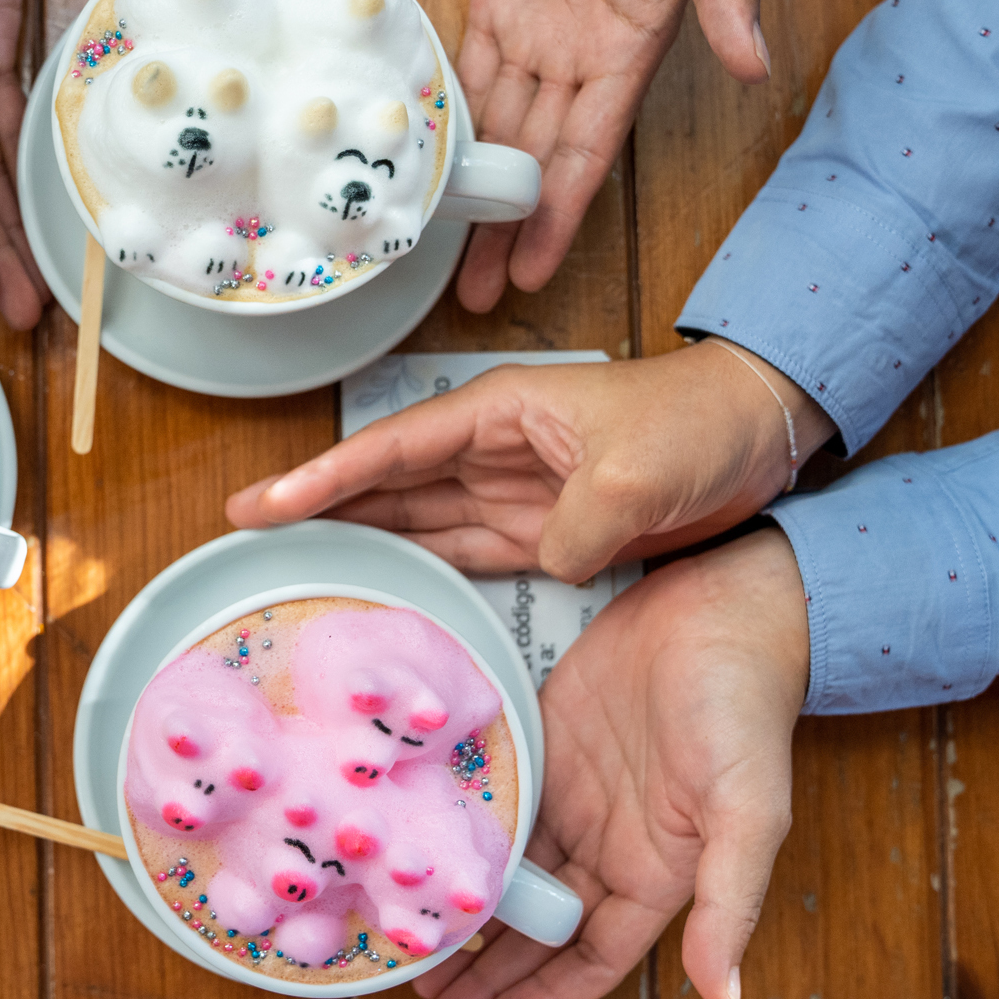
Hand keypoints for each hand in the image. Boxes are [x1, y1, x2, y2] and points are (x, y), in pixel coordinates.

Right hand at [226, 343, 834, 577]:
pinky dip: (416, 568)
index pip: (394, 446)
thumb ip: (578, 519)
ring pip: (413, 518)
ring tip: (285, 564)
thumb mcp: (635, 473)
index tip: (263, 503)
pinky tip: (375, 587)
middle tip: (241, 534)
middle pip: (386, 481)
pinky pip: (459, 552)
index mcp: (501, 411)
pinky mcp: (538, 532)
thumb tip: (546, 557)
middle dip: (316, 503)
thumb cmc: (694, 427)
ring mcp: (511, 491)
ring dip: (356, 538)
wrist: (757, 442)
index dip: (325, 475)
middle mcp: (492, 448)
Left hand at [414, 527, 807, 998]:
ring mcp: (573, 794)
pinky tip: (413, 852)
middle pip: (535, 928)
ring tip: (407, 944)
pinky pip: (495, 803)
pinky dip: (458, 834)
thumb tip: (723, 997)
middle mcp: (608, 844)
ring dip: (464, 911)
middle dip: (485, 974)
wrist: (723, 602)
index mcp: (656, 873)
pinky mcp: (544, 742)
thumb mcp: (749, 811)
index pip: (588, 959)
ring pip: (507, 873)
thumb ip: (731, 903)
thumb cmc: (746, 706)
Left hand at [455, 0, 764, 309]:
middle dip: (506, 229)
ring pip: (496, 129)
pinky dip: (444, 117)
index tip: (536, 273)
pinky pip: (465, 70)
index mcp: (631, 46)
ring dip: (472, 191)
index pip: (588, 152)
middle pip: (535, 159)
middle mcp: (580, 51)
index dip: (558, 215)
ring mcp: (537, 27)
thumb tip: (756, 61)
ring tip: (442, 253)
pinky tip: (424, 163)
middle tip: (473, 296)